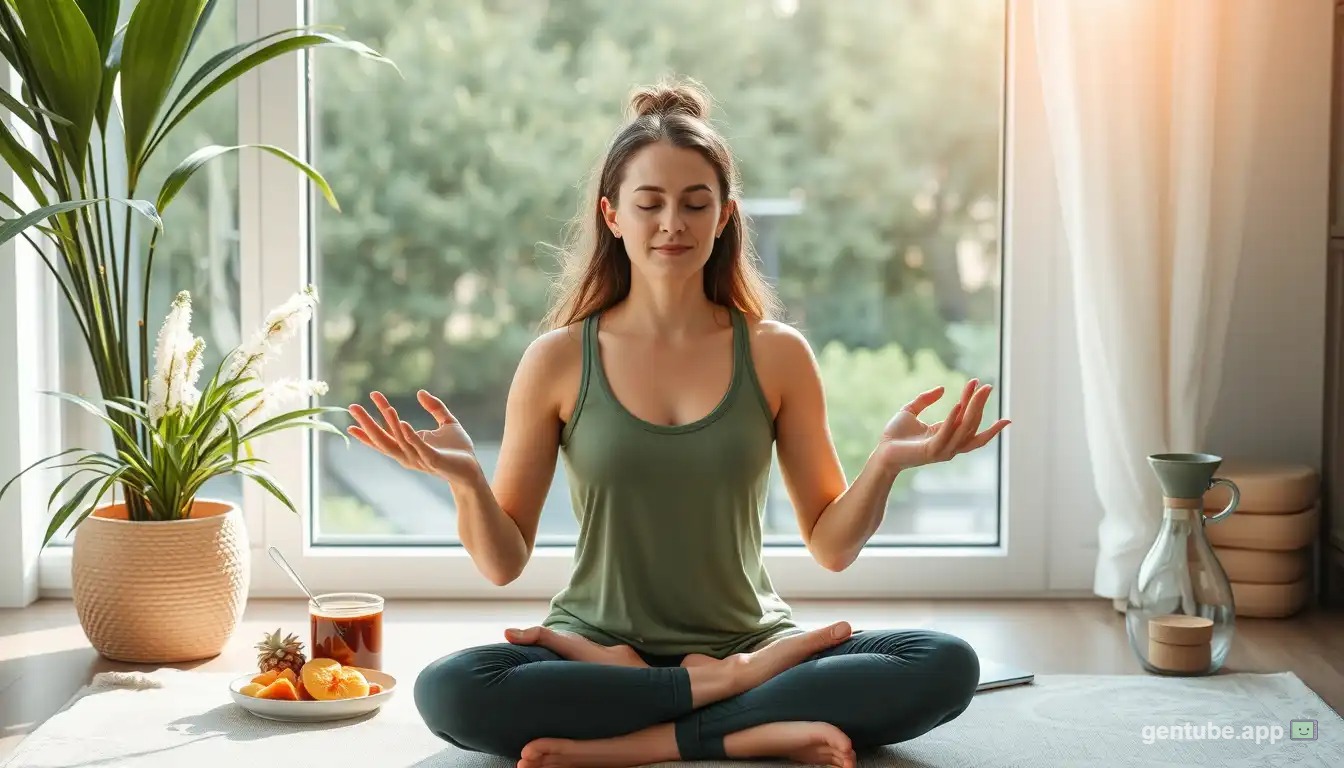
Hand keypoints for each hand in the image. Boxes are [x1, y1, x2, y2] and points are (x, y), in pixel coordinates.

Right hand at [347, 390, 478, 481]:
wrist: (472, 470)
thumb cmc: (458, 450)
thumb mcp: (447, 422)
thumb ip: (435, 407)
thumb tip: (420, 392)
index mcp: (408, 445)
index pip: (384, 433)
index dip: (368, 423)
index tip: (353, 410)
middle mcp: (408, 454)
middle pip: (382, 439)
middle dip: (367, 423)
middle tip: (353, 406)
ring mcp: (419, 458)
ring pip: (399, 441)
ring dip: (391, 424)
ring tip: (386, 407)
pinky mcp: (433, 460)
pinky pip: (418, 447)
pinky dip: (410, 436)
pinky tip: (403, 423)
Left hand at [876, 379, 1009, 472]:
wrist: (881, 453)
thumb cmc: (894, 436)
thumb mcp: (910, 411)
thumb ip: (925, 399)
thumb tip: (943, 388)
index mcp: (947, 435)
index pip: (968, 418)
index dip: (976, 402)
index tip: (984, 385)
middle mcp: (950, 443)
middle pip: (972, 423)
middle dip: (981, 404)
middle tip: (988, 386)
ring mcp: (943, 449)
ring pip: (965, 428)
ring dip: (974, 409)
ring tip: (979, 390)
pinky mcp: (932, 451)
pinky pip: (946, 434)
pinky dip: (953, 419)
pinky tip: (958, 404)